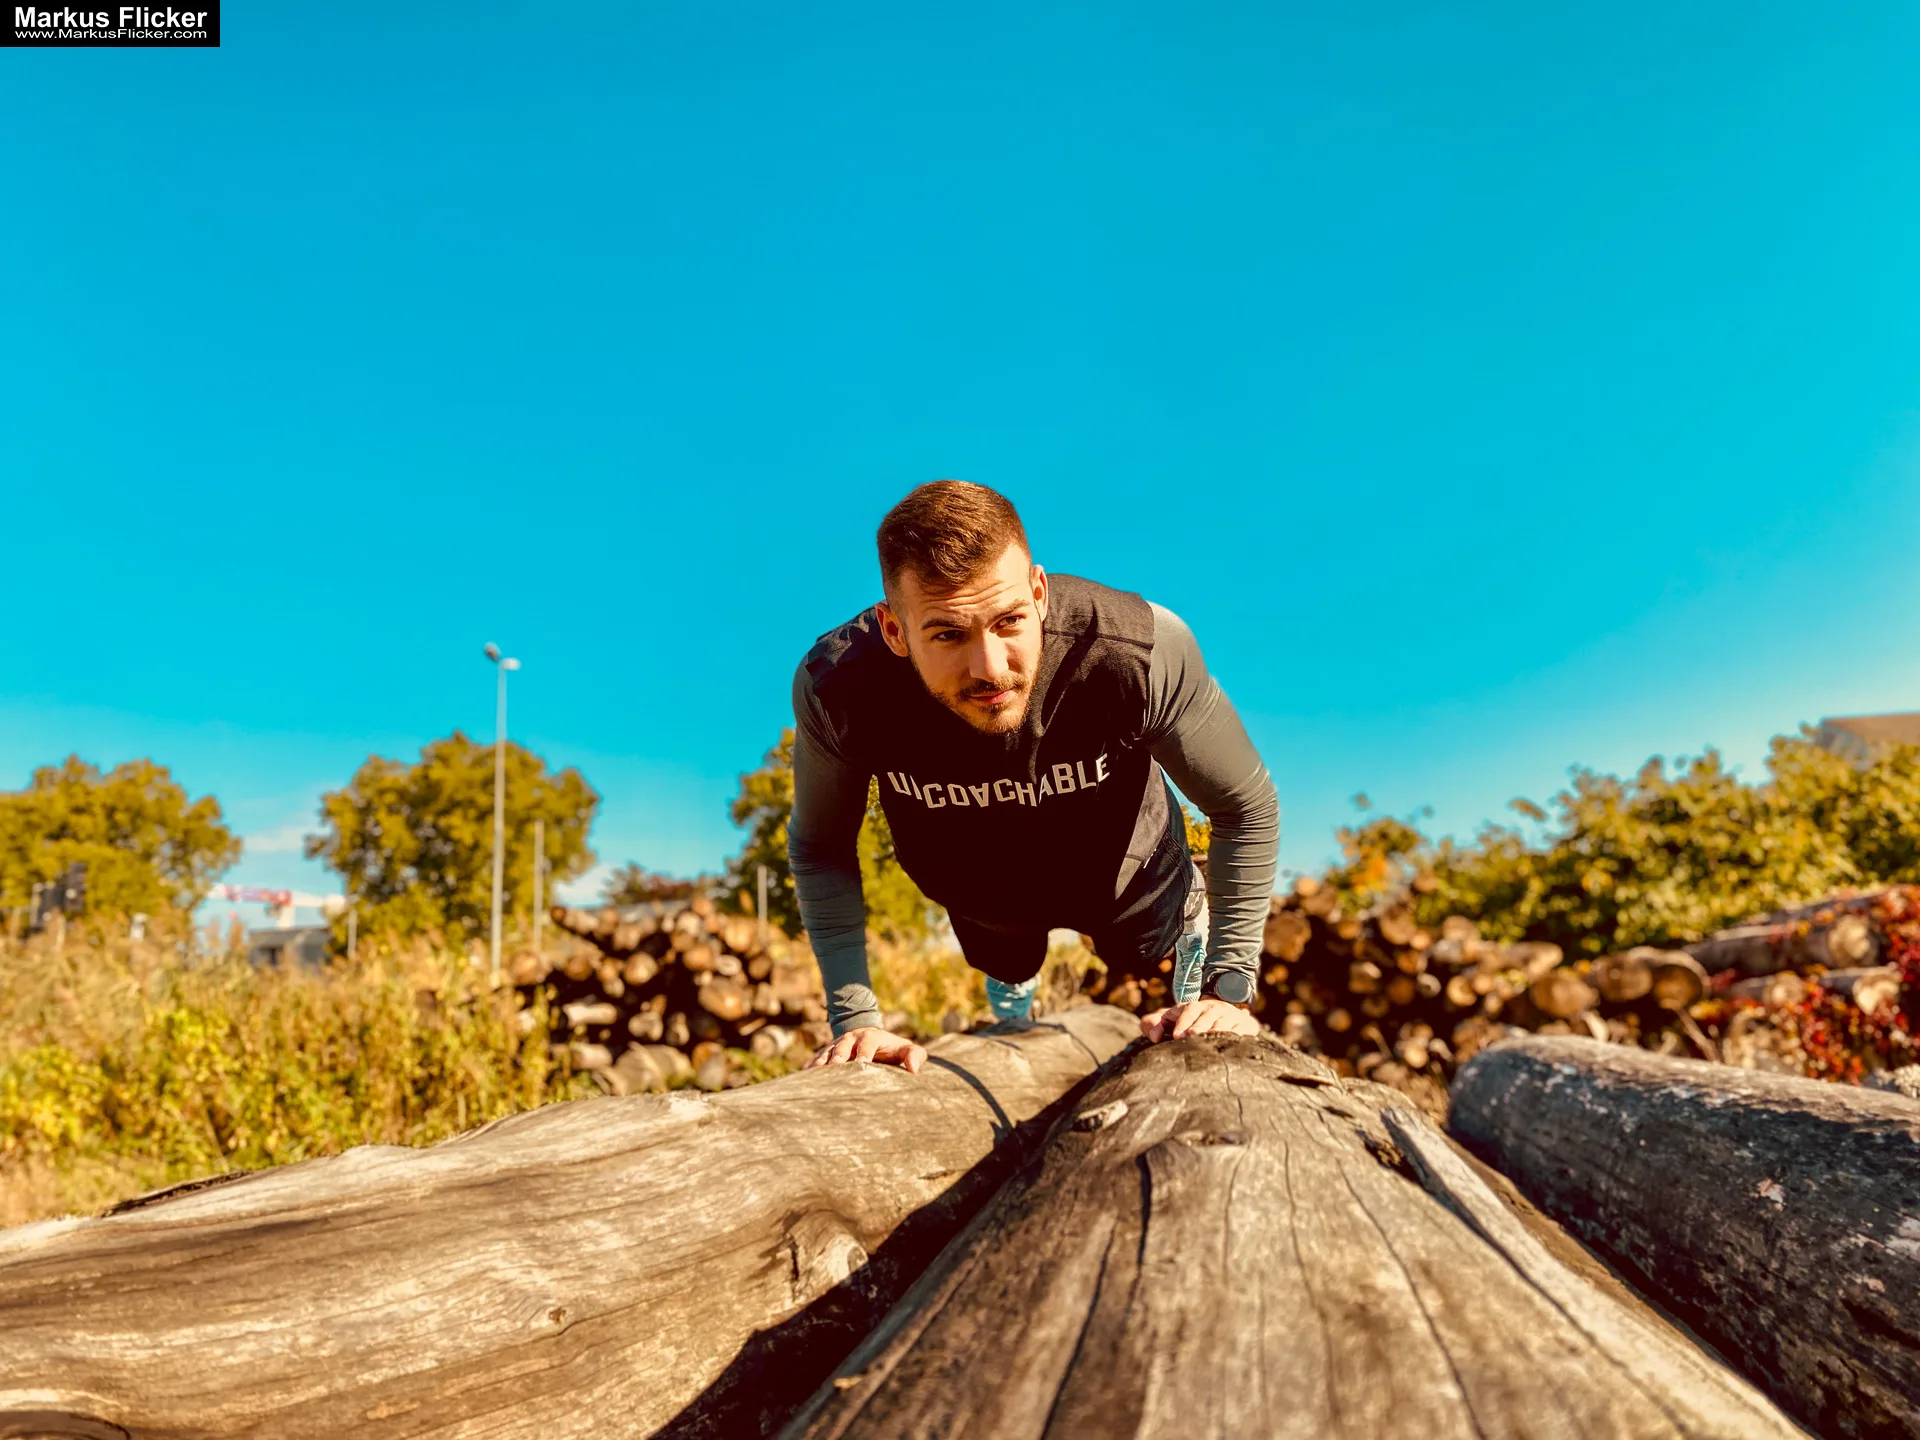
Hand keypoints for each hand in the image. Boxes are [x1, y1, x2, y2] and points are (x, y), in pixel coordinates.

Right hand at [805, 1025, 927, 1073]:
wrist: (870, 1038)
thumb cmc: (892, 1049)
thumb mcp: (906, 1049)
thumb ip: (915, 1055)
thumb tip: (914, 1069)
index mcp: (872, 1036)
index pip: (868, 1042)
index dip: (865, 1051)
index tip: (862, 1063)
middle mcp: (852, 1039)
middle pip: (843, 1045)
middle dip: (839, 1055)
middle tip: (835, 1067)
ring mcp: (837, 1046)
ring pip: (827, 1052)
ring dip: (821, 1062)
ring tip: (813, 1074)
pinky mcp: (826, 1054)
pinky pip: (816, 1060)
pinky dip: (810, 1067)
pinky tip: (803, 1079)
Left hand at [1140, 998, 1258, 1042]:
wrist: (1226, 1016)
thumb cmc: (1191, 1023)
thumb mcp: (1171, 1020)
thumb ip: (1154, 1024)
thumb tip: (1154, 1036)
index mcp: (1194, 1007)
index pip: (1188, 1011)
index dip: (1182, 1022)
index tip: (1176, 1035)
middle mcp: (1213, 1009)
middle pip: (1206, 1016)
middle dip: (1199, 1026)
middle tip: (1192, 1036)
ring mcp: (1230, 1016)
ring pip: (1223, 1023)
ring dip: (1216, 1031)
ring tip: (1209, 1041)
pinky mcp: (1245, 1026)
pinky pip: (1242, 1030)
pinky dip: (1236, 1036)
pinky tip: (1230, 1044)